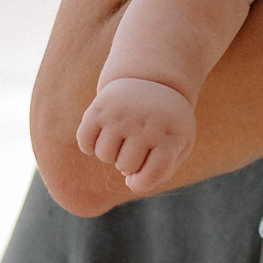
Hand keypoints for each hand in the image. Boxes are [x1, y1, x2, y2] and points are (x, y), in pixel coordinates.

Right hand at [75, 77, 196, 191]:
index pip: (152, 173)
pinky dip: (90, 144)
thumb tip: (130, 182)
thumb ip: (161, 170)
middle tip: (136, 144)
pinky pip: (84, 141)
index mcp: (171, 134)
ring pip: (104, 155)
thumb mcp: (177, 143)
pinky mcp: (100, 107)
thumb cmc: (167, 123)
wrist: (154, 80)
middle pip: (125, 166)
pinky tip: (103, 134)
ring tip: (122, 136)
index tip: (139, 176)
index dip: (142, 182)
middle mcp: (147, 123)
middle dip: (128, 162)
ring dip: (110, 153)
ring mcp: (122, 114)